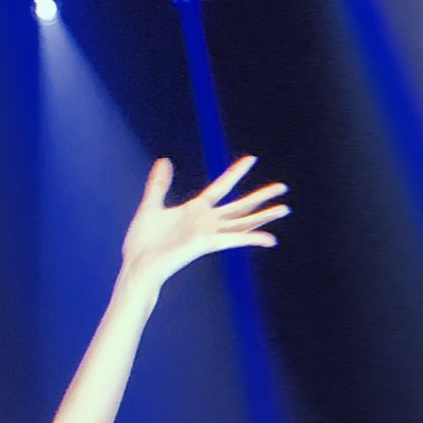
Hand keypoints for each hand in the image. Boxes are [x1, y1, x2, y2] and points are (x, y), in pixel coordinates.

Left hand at [120, 155, 287, 288]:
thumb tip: (164, 159)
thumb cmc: (143, 241)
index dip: (236, 172)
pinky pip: (234, 239)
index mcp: (195, 210)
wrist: (138, 264)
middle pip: (240, 206)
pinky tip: (270, 239)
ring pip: (243, 222)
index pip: (222, 186)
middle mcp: (207, 222)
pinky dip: (252, 238)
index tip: (252, 158)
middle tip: (283, 187)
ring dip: (264, 216)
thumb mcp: (151, 205)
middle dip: (262, 197)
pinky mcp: (207, 244)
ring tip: (285, 209)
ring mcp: (209, 233)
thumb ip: (159, 184)